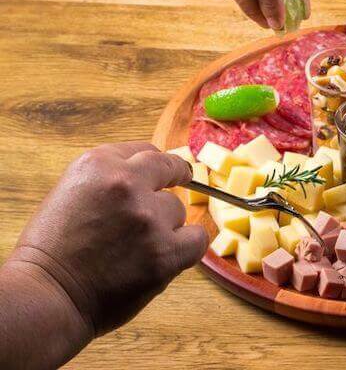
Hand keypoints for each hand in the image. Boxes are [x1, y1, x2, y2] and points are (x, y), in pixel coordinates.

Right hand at [9, 142, 206, 335]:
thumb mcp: (71, 193)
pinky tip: (174, 253)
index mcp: (97, 164)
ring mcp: (148, 218)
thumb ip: (108, 181)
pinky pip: (197, 239)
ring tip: (137, 247)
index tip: (163, 169)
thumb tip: (145, 178)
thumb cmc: (50, 253)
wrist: (46, 297)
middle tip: (183, 180)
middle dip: (176, 175)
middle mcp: (126, 184)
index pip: (143, 151)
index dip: (154, 163)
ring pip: (177, 210)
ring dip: (166, 225)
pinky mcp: (165, 252)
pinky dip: (188, 246)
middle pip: (169, 169)